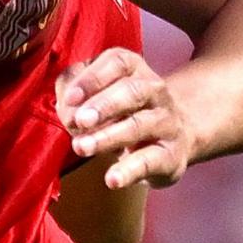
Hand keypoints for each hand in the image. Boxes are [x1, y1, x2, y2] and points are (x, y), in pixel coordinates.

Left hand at [58, 47, 196, 189]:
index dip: (93, 78)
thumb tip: (67, 108)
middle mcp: (155, 91)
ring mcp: (166, 122)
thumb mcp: (96, 93)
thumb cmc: (122, 112)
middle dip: (104, 105)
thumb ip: (74, 91)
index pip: (117, 63)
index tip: (71, 98)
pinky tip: (112, 180)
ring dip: (108, 137)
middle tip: (80, 121)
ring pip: (140, 125)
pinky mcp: (171, 155)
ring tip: (82, 147)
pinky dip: (130, 170)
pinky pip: (152, 161)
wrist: (175, 136)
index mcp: (134, 69)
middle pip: (133, 91)